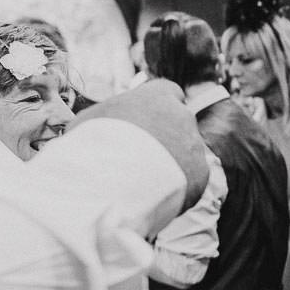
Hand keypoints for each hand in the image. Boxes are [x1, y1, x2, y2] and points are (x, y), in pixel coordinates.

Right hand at [72, 80, 207, 211]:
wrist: (114, 181)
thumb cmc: (93, 146)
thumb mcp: (88, 122)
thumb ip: (104, 121)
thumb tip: (96, 131)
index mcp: (157, 96)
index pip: (169, 92)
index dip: (159, 107)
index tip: (148, 120)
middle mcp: (182, 116)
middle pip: (179, 124)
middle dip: (166, 138)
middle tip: (143, 158)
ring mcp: (195, 145)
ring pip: (186, 153)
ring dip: (172, 164)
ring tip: (144, 183)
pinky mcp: (201, 175)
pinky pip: (191, 180)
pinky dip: (177, 188)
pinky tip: (156, 197)